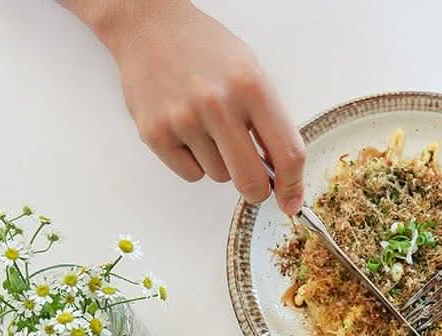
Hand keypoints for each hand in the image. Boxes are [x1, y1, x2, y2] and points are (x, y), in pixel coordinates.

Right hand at [102, 2, 304, 212]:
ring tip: (208, 128)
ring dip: (220, 164)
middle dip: (257, 190)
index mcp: (251, 87)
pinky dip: (194, 162)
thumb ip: (270, 122)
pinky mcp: (156, 133)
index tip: (291, 202)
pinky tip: (188, 132)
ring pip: (219, 177)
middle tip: (255, 184)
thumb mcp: (252, 73)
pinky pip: (191, 174)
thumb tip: (283, 174)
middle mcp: (217, 103)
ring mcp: (183, 119)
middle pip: (251, 180)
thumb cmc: (206, 51)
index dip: (292, 186)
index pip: (286, 154)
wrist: (150, 26)